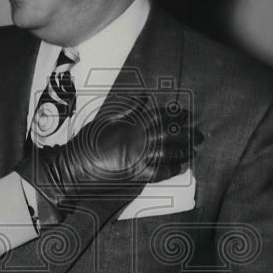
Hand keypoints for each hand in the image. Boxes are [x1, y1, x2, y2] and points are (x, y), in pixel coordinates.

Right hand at [16, 94, 199, 220]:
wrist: (73, 168)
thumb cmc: (86, 143)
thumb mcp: (104, 119)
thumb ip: (127, 109)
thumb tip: (144, 97)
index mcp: (130, 124)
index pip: (158, 115)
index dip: (174, 114)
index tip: (185, 113)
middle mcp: (137, 139)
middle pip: (168, 133)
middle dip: (186, 132)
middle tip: (199, 132)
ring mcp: (138, 158)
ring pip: (168, 151)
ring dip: (184, 149)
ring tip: (195, 147)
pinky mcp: (136, 175)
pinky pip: (160, 171)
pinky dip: (172, 168)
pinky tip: (181, 166)